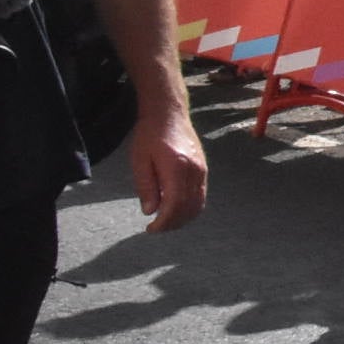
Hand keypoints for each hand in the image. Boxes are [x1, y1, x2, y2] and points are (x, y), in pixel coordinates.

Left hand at [131, 104, 206, 232]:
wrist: (169, 114)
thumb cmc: (149, 135)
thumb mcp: (139, 161)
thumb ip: (146, 186)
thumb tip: (150, 211)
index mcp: (177, 168)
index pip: (175, 204)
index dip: (164, 221)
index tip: (151, 229)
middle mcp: (194, 170)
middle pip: (189, 207)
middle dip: (173, 223)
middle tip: (156, 228)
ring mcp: (202, 169)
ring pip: (198, 203)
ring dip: (183, 218)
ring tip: (166, 221)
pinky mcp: (203, 168)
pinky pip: (201, 194)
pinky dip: (190, 207)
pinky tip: (176, 208)